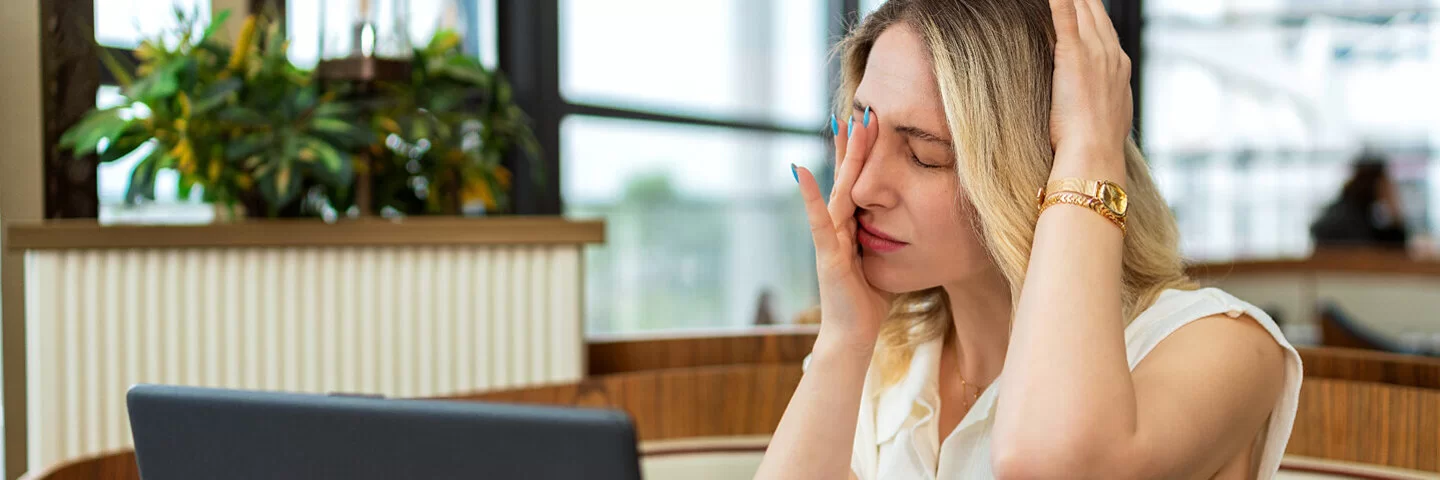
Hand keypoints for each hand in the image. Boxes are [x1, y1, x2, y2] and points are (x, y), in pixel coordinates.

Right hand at [793, 112, 890, 352]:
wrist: (851, 337)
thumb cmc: (867, 304)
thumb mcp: (883, 262)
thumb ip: (887, 240)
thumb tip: (907, 224)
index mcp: (852, 227)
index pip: (858, 183)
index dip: (863, 155)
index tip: (871, 124)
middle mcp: (838, 228)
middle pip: (847, 179)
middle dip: (854, 146)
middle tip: (859, 110)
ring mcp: (830, 239)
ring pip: (838, 191)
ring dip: (841, 159)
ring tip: (843, 127)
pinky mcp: (827, 255)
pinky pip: (819, 221)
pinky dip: (809, 196)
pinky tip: (800, 170)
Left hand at [1048, 0, 1131, 180]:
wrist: (1095, 150)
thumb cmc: (1098, 143)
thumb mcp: (1111, 115)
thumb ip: (1105, 100)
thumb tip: (1100, 103)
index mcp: (1119, 67)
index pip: (1105, 30)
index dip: (1092, 15)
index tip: (1084, 6)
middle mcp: (1111, 54)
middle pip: (1095, 13)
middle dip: (1083, 1)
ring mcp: (1094, 52)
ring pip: (1083, 10)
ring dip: (1074, 0)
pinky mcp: (1074, 55)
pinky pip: (1065, 17)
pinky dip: (1060, 2)